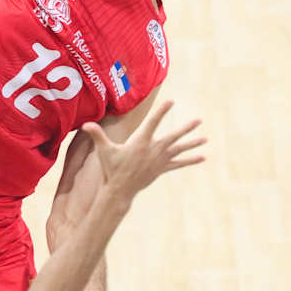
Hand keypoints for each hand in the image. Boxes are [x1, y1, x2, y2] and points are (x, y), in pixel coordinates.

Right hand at [82, 99, 205, 199]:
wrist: (119, 190)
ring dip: (192, 144)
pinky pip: (179, 164)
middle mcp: (153, 150)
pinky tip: (202, 157)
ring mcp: (159, 160)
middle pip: (173, 137)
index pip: (153, 123)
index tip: (171, 101)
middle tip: (199, 120)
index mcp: (141, 143)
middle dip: (186, 128)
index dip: (161, 111)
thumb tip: (85, 124)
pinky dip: (190, 160)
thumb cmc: (111, 168)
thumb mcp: (104, 151)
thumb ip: (97, 135)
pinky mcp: (161, 169)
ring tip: (205, 139)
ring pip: (179, 150)